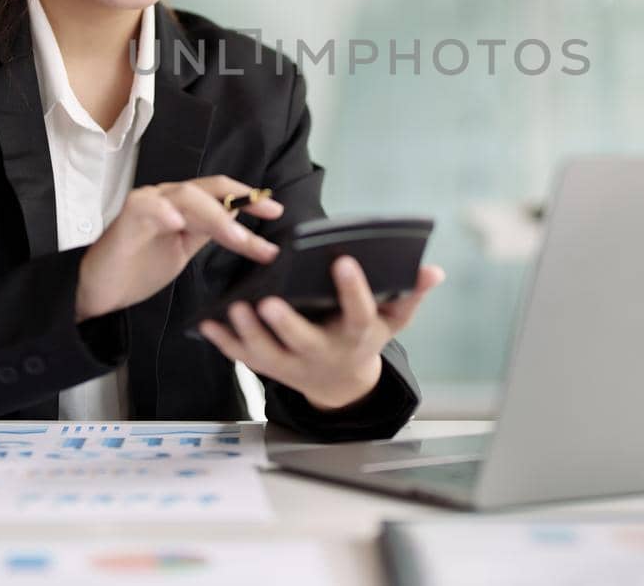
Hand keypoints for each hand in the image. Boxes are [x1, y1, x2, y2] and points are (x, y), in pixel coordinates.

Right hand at [76, 176, 281, 320]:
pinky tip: (178, 222)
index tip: (276, 210)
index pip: (219, 193)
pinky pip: (146, 207)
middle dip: (240, 203)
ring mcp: (146, 205)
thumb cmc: (139, 269)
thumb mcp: (184, 250)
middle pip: (208, 191)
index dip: (248, 198)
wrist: (101, 291)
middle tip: (267, 217)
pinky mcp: (125, 220)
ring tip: (236, 234)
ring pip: (185, 196)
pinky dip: (163, 212)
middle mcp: (166, 199)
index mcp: (182, 206)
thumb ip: (209, 233)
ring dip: (214, 214)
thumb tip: (245, 227)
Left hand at [198, 256, 445, 411]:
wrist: (341, 383)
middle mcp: (324, 353)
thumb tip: (434, 270)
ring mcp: (294, 365)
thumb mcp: (392, 319)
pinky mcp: (269, 367)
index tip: (345, 260)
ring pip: (268, 354)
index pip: (358, 313)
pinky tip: (208, 321)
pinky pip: (244, 357)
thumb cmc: (364, 337)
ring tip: (236, 308)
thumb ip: (410, 294)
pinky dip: (225, 342)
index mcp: (355, 335)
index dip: (353, 289)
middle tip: (270, 301)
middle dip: (287, 325)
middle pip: (305, 342)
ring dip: (250, 334)